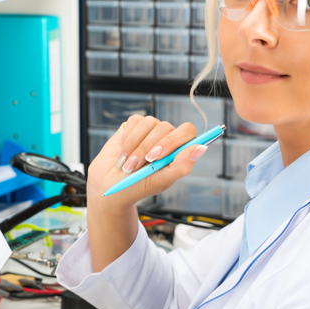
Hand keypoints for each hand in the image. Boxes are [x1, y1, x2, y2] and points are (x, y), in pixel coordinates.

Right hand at [87, 114, 204, 209]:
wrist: (108, 186)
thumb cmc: (136, 187)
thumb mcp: (158, 182)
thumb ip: (180, 167)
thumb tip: (201, 148)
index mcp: (178, 151)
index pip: (188, 132)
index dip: (173, 141)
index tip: (156, 157)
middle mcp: (167, 137)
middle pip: (166, 127)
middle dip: (147, 148)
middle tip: (135, 166)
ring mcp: (151, 130)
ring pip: (149, 123)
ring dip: (134, 146)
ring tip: (126, 165)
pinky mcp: (134, 125)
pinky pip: (134, 121)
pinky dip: (126, 139)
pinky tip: (122, 153)